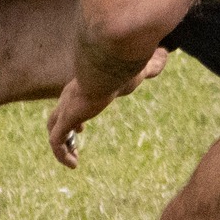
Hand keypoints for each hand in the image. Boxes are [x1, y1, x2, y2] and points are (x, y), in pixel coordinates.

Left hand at [45, 51, 167, 167]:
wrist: (110, 70)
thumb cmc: (123, 69)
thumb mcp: (138, 71)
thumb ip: (150, 65)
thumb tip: (166, 54)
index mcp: (83, 87)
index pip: (70, 102)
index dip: (73, 118)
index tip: (80, 129)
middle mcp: (69, 97)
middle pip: (56, 116)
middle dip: (63, 131)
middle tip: (73, 144)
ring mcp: (66, 107)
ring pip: (53, 129)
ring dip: (61, 146)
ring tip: (73, 162)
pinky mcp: (66, 118)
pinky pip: (56, 142)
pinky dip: (61, 154)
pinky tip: (73, 165)